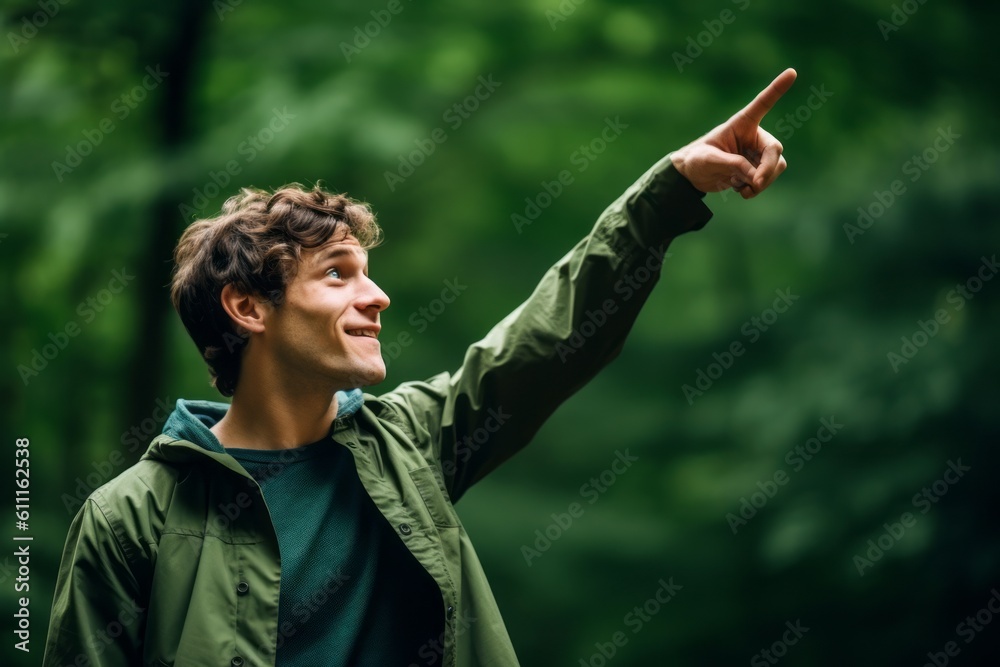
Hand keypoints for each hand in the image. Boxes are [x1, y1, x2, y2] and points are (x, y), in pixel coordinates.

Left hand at [670, 68, 796, 198]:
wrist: (692, 176)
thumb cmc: (696, 160)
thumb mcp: (709, 160)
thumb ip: (732, 165)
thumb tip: (755, 177)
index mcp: (741, 124)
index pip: (762, 104)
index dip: (777, 89)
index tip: (792, 72)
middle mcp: (753, 136)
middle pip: (774, 151)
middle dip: (767, 170)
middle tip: (754, 184)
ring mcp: (756, 153)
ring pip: (775, 167)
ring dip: (761, 182)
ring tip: (740, 189)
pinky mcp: (756, 169)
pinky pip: (767, 179)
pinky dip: (756, 188)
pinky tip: (740, 190)